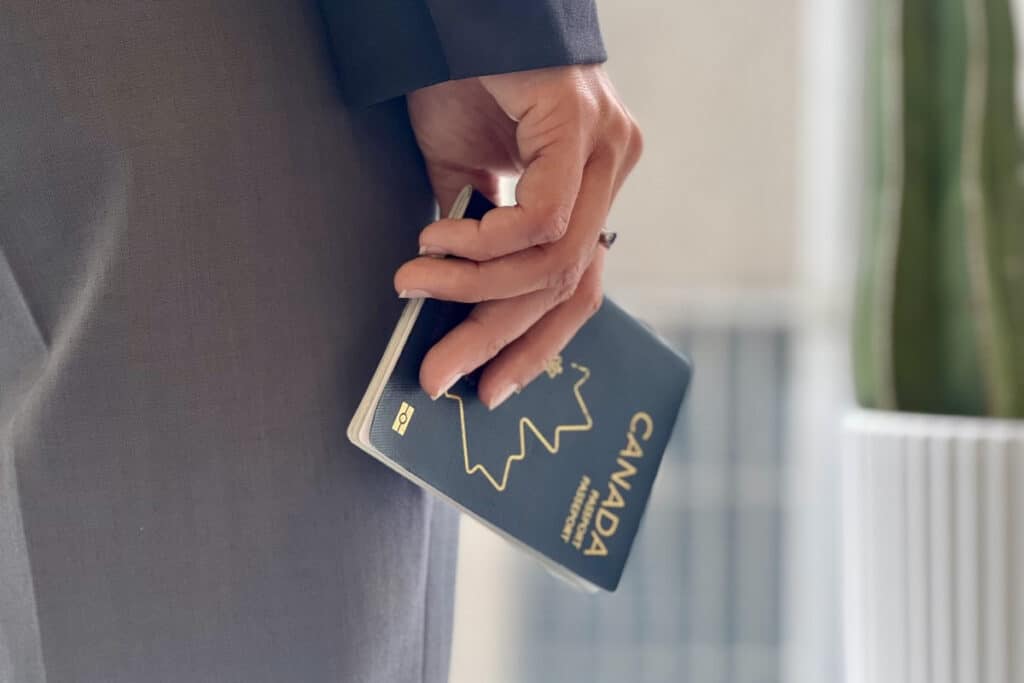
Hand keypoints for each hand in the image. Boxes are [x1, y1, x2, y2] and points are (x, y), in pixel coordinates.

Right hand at [400, 65, 641, 408]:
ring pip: (554, 259)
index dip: (535, 345)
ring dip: (473, 287)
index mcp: (593, 186)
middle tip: (439, 374)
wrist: (449, 11)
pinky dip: (484, 242)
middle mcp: (613, 168)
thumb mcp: (460, 177)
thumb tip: (451, 312)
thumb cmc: (457, 82)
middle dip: (498, 337)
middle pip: (569, 285)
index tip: (487, 386)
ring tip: (415, 282)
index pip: (580, 286)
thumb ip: (471, 240)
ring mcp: (607, 147)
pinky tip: (438, 237)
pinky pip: (542, 217)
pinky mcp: (582, 125)